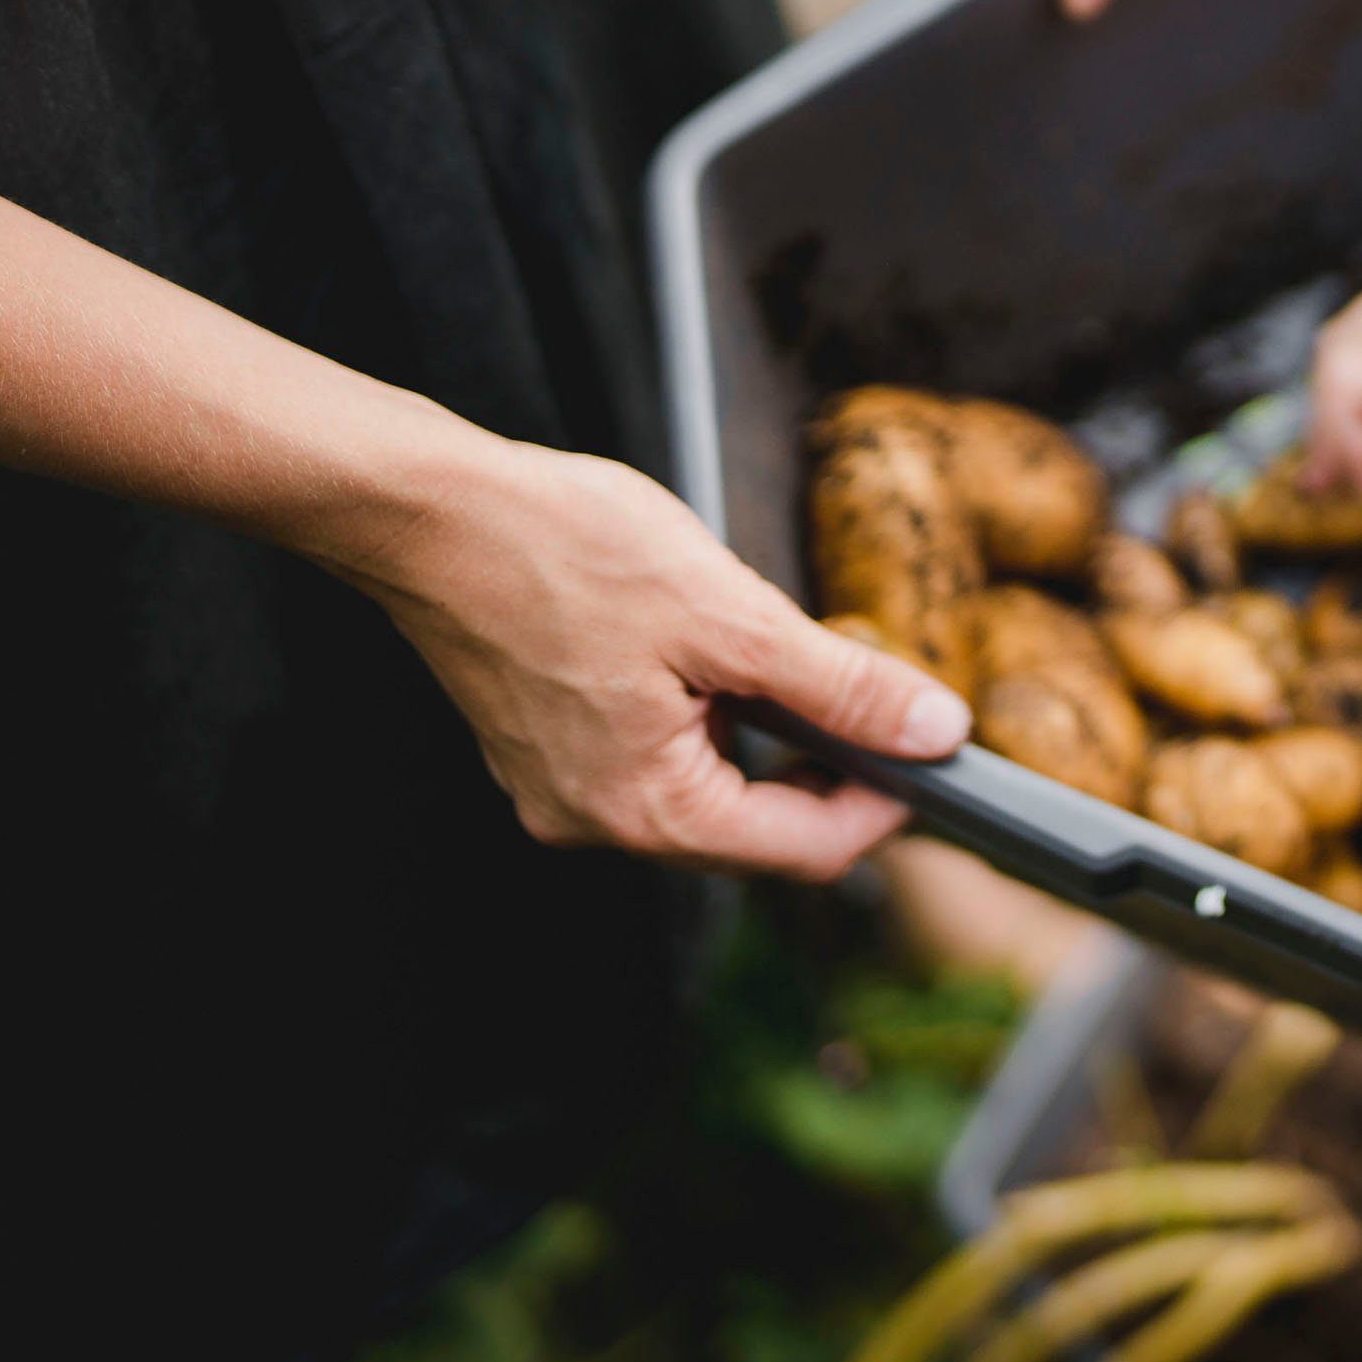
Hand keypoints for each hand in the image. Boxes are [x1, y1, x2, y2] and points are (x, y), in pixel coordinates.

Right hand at [333, 433, 971, 879]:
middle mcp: (595, 821)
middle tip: (883, 700)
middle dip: (828, 771)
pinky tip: (716, 654)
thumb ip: (840, 684)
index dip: (884, 806)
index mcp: (644, 808)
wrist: (427, 510)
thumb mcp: (730, 615)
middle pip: (754, 830)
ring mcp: (562, 789)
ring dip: (767, 739)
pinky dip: (708, 720)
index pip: (802, 850)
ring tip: (790, 658)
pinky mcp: (546, 749)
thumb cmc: (560, 550)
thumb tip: (934, 730)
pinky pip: (656, 757)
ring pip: (707, 790)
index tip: (934, 755)